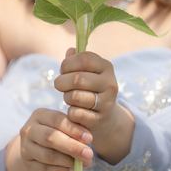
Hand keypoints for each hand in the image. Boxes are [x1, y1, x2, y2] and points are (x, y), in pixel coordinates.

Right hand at [5, 108, 93, 170]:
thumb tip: (86, 141)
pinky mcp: (28, 164)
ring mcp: (26, 148)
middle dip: (72, 146)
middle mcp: (29, 130)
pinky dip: (63, 170)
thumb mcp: (60, 128)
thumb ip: (71, 130)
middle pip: (50, 137)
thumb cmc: (52, 136)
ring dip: (69, 160)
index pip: (56, 119)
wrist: (34, 153)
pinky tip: (74, 169)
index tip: (89, 138)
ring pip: (49, 155)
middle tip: (89, 153)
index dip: (73, 129)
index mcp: (39, 115)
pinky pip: (47, 169)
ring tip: (85, 163)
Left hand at [54, 48, 134, 163]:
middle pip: (77, 79)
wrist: (105, 117)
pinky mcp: (100, 119)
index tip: (63, 70)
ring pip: (75, 96)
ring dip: (66, 97)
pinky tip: (74, 111)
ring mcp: (107, 103)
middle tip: (60, 85)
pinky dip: (70, 112)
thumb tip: (70, 50)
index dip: (67, 63)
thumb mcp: (85, 72)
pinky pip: (76, 113)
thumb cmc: (89, 89)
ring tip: (69, 98)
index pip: (84, 59)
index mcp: (106, 67)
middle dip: (62, 82)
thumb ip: (76, 60)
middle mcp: (110, 84)